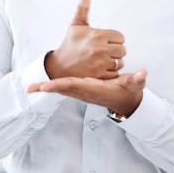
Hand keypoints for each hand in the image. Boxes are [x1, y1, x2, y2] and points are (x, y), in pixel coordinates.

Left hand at [27, 69, 147, 116]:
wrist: (126, 101)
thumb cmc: (128, 91)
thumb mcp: (134, 84)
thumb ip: (138, 79)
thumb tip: (144, 73)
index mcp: (93, 88)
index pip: (74, 85)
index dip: (60, 85)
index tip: (46, 86)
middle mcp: (84, 90)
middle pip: (61, 89)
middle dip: (46, 89)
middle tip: (29, 88)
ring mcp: (81, 91)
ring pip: (60, 89)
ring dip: (45, 88)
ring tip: (29, 87)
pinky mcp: (80, 89)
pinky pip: (63, 88)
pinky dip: (52, 86)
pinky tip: (42, 85)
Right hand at [46, 0, 125, 79]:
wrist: (59, 66)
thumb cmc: (70, 43)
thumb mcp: (77, 23)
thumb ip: (84, 6)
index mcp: (97, 34)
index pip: (121, 37)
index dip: (113, 40)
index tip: (103, 42)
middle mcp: (100, 49)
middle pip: (123, 50)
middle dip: (115, 51)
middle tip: (102, 51)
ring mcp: (100, 63)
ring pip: (120, 62)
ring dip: (113, 62)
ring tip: (101, 60)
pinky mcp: (100, 76)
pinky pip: (115, 74)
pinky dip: (110, 73)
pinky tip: (100, 69)